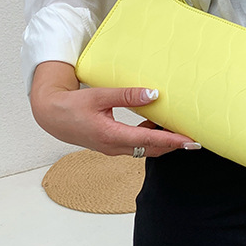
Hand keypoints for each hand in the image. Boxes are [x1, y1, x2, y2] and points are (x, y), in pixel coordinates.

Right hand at [29, 61, 200, 156]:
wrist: (51, 116)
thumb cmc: (72, 106)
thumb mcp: (100, 96)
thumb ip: (127, 95)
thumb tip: (153, 94)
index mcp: (111, 136)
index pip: (149, 141)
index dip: (172, 141)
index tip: (190, 141)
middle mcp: (113, 147)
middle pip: (151, 150)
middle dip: (173, 146)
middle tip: (194, 140)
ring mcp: (111, 148)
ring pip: (143, 150)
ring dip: (162, 143)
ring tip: (179, 132)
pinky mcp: (110, 144)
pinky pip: (135, 146)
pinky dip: (149, 139)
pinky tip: (156, 127)